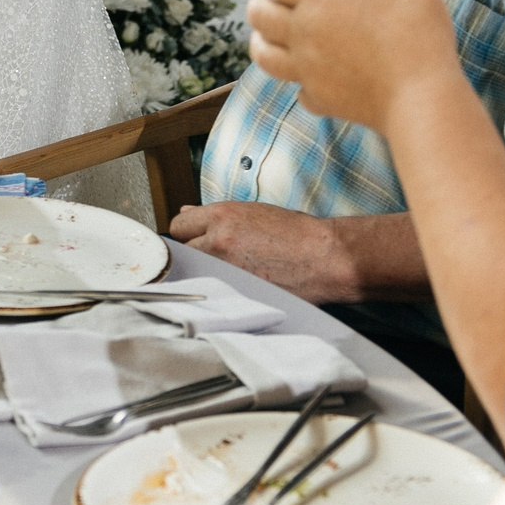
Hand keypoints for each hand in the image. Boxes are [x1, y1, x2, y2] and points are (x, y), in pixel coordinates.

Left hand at [167, 201, 365, 301]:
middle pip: (181, 250)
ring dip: (203, 272)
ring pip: (195, 273)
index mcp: (222, 217)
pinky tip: (236, 286)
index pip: (179, 224)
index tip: (193, 237)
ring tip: (226, 272)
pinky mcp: (236, 292)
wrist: (325, 257)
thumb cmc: (297, 234)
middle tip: (210, 256)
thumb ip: (219, 216)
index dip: (186, 232)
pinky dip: (219, 290)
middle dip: (191, 252)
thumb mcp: (254, 212)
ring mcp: (225, 269)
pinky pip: (214, 291)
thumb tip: (190, 212)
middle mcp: (218, 242)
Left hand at [244, 0, 455, 132]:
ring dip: (263, 42)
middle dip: (259, 5)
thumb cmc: (418, 38)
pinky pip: (297, 89)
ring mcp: (306, 68)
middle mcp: (303, 30)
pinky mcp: (317, 99)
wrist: (420, 98)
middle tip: (273, 5)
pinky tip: (315, 78)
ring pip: (262, 55)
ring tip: (274, 39)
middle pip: (257, 14)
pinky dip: (301, 83)